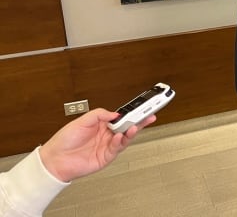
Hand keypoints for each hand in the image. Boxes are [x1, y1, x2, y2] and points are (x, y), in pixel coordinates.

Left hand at [39, 108, 155, 181]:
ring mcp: (107, 146)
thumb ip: (99, 114)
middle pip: (127, 127)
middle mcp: (106, 135)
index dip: (131, 113)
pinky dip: (120, 142)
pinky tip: (120, 137)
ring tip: (135, 127)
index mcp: (101, 124)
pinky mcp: (106, 157)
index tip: (140, 108)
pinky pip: (117, 148)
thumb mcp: (81, 121)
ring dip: (132, 132)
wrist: (55, 160)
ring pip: (125, 138)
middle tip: (149, 116)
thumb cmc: (64, 141)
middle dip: (139, 121)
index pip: (120, 117)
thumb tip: (114, 113)